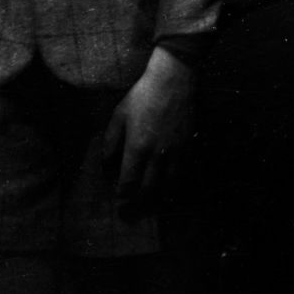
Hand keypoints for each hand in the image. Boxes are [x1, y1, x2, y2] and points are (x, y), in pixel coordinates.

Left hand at [102, 46, 193, 213]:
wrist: (174, 80)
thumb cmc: (142, 96)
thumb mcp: (118, 115)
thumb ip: (111, 142)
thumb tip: (106, 164)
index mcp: (136, 147)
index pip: (128, 182)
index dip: (123, 197)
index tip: (119, 204)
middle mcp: (156, 154)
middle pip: (149, 188)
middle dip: (139, 203)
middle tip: (133, 212)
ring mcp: (174, 150)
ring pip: (168, 183)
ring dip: (158, 196)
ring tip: (152, 204)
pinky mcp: (187, 144)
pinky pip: (180, 170)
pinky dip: (174, 182)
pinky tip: (169, 185)